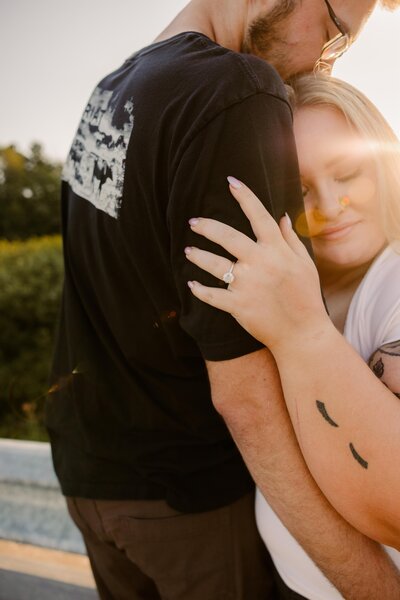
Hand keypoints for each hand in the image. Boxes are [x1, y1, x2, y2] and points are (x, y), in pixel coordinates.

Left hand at [185, 177, 328, 352]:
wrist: (303, 333)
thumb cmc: (306, 297)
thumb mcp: (304, 264)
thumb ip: (290, 239)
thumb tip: (281, 216)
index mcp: (277, 250)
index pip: (258, 215)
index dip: (244, 196)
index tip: (230, 181)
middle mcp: (260, 262)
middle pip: (227, 236)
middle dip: (207, 226)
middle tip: (193, 222)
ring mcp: (247, 284)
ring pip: (214, 264)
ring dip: (198, 256)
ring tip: (188, 251)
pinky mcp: (237, 305)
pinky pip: (211, 295)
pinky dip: (199, 290)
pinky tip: (191, 284)